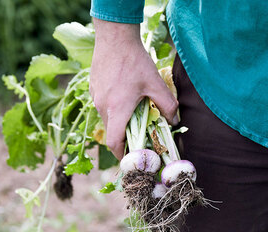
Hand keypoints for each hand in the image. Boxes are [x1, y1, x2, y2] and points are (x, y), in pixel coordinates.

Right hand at [90, 18, 177, 158]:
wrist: (114, 38)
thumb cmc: (135, 61)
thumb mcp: (155, 84)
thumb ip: (167, 105)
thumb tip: (174, 121)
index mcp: (117, 110)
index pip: (114, 142)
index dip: (122, 154)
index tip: (131, 157)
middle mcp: (103, 106)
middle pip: (111, 132)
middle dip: (124, 138)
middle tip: (139, 137)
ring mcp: (95, 97)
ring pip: (107, 118)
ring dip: (119, 121)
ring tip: (134, 114)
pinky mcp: (93, 88)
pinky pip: (103, 105)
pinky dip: (113, 108)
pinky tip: (125, 96)